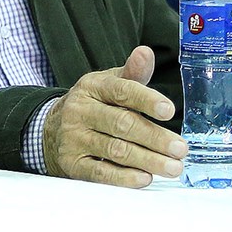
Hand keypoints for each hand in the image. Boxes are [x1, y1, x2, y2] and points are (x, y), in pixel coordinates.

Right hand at [43, 46, 186, 187]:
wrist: (51, 129)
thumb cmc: (92, 106)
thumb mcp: (107, 84)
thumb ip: (131, 73)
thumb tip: (145, 53)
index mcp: (92, 87)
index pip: (121, 90)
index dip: (146, 100)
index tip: (169, 111)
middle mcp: (79, 111)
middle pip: (121, 123)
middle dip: (155, 137)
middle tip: (180, 149)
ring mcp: (73, 138)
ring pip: (114, 150)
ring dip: (147, 160)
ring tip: (172, 167)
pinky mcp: (72, 163)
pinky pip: (100, 173)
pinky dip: (124, 178)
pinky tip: (144, 178)